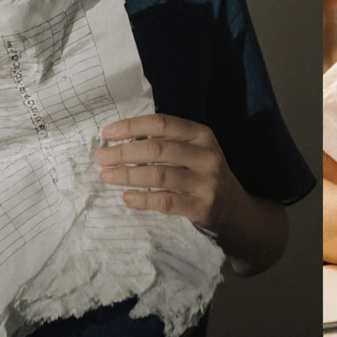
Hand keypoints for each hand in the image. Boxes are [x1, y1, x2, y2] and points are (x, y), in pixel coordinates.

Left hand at [95, 114, 242, 230]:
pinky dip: (142, 199)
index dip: (132, 126)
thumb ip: (168, 143)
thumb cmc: (204, 177)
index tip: (107, 132)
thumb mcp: (195, 153)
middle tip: (100, 158)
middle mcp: (207, 155)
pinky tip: (126, 197)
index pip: (162, 123)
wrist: (236, 213)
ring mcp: (207, 182)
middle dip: (123, 152)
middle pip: (157, 149)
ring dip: (127, 175)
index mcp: (202, 135)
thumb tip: (120, 139)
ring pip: (159, 175)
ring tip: (106, 176)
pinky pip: (165, 201)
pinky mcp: (202, 207)